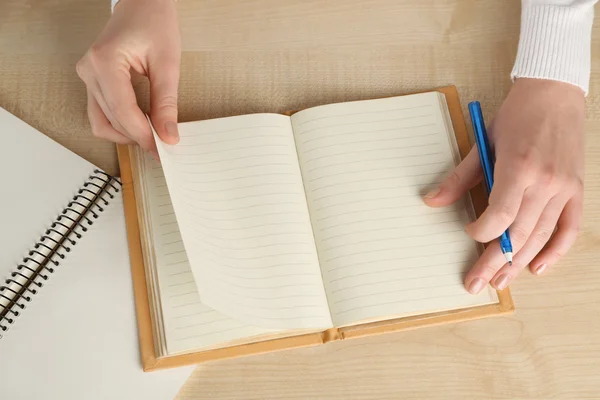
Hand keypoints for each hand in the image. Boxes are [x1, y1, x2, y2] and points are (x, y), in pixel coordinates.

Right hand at [76, 0, 180, 157]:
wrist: (143, 3)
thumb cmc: (154, 22)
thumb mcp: (167, 63)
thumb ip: (166, 102)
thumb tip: (168, 134)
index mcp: (105, 62)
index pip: (123, 112)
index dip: (144, 135)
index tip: (162, 149)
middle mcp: (89, 70)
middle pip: (111, 120)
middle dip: (137, 137)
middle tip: (162, 147)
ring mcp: (87, 75)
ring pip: (101, 121)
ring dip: (126, 134)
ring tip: (153, 136)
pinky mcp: (92, 80)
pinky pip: (101, 112)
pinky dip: (119, 124)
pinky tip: (141, 125)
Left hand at [425, 79, 584, 293]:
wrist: (554, 94)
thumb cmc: (516, 116)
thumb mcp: (482, 143)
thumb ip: (459, 177)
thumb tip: (431, 202)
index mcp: (519, 167)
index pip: (500, 215)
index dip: (482, 231)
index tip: (469, 233)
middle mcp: (545, 182)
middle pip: (519, 233)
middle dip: (494, 261)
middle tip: (477, 283)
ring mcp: (564, 188)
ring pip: (541, 237)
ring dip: (519, 263)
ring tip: (501, 281)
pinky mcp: (576, 190)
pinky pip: (568, 229)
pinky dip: (555, 251)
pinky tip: (538, 268)